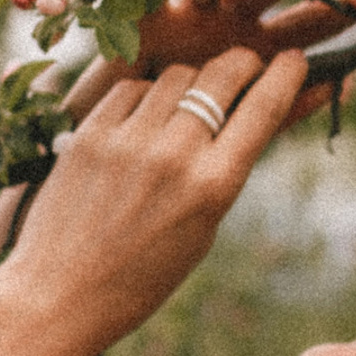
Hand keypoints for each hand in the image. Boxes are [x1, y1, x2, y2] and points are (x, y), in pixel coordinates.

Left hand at [0, 49, 308, 355]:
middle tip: (246, 66)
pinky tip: (145, 116)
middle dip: (243, 62)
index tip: (294, 61)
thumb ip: (227, 170)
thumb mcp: (203, 228)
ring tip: (189, 103)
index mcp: (213, 187)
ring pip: (177, 75)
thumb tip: (259, 117)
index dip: (286, 75)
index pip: (264, 108)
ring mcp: (128, 141)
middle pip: (222, 74)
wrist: (61, 294)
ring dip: (192, 80)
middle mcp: (174, 156)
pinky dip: (146, 93)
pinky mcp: (88, 134)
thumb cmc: (143, 274)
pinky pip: (132, 88)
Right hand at [140, 0, 355, 122]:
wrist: (131, 145)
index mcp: (261, 46)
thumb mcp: (243, 119)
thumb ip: (290, 104)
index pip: (311, 19)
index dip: (348, 7)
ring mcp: (197, 5)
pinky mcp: (154, 1)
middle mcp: (233, 17)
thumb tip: (348, 83)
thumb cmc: (187, 133)